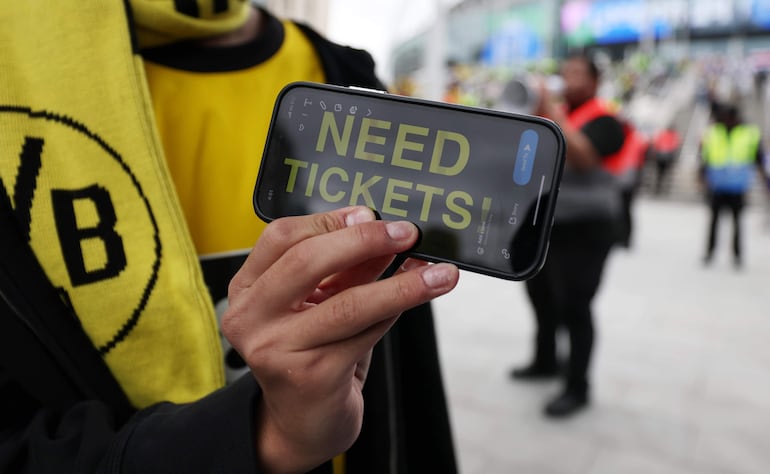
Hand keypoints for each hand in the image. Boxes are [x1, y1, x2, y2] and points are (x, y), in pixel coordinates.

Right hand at [222, 206, 458, 472]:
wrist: (304, 422)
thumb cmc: (311, 354)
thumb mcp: (319, 304)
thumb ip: (344, 269)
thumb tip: (386, 233)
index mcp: (246, 290)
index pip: (280, 237)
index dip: (328, 220)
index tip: (369, 213)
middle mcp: (250, 319)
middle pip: (306, 262)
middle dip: (363, 241)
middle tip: (406, 234)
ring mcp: (277, 350)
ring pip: (348, 303)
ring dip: (401, 283)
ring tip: (438, 273)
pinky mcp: (312, 375)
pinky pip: (366, 333)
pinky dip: (396, 311)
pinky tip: (420, 297)